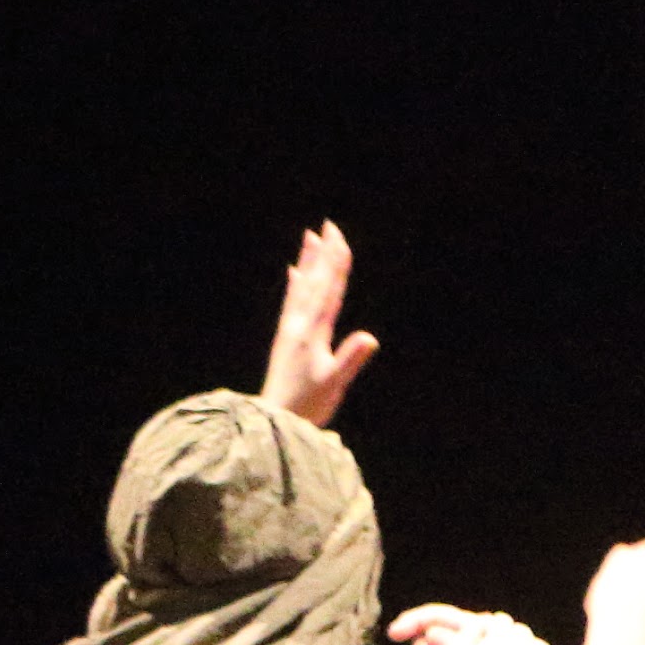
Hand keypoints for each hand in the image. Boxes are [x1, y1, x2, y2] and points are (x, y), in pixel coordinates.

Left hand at [259, 220, 380, 422]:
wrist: (275, 419)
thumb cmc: (308, 405)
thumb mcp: (334, 383)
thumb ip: (351, 359)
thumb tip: (370, 337)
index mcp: (313, 332)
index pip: (329, 291)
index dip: (336, 265)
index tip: (341, 240)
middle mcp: (299, 325)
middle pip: (314, 281)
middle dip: (323, 253)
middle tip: (328, 225)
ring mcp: (290, 329)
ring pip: (301, 287)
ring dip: (308, 261)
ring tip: (310, 237)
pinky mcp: (286, 338)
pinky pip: (291, 303)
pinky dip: (294, 285)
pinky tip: (293, 272)